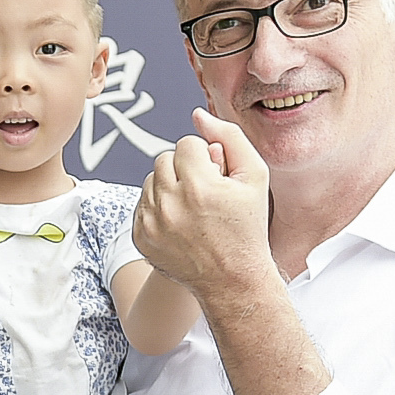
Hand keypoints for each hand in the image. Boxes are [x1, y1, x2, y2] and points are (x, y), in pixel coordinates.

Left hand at [130, 110, 271, 298]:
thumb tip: (197, 116)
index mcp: (199, 187)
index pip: (186, 144)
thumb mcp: (254, 176)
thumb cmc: (246, 226)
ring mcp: (152, 223)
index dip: (205, 157)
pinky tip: (180, 222)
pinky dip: (158, 208)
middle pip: (164, 159)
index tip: (216, 178)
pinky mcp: (140, 237)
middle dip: (184, 169)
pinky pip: (141, 204)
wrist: (232, 278)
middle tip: (204, 192)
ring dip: (169, 187)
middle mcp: (170, 205)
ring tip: (192, 208)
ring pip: (150, 180)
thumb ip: (229, 138)